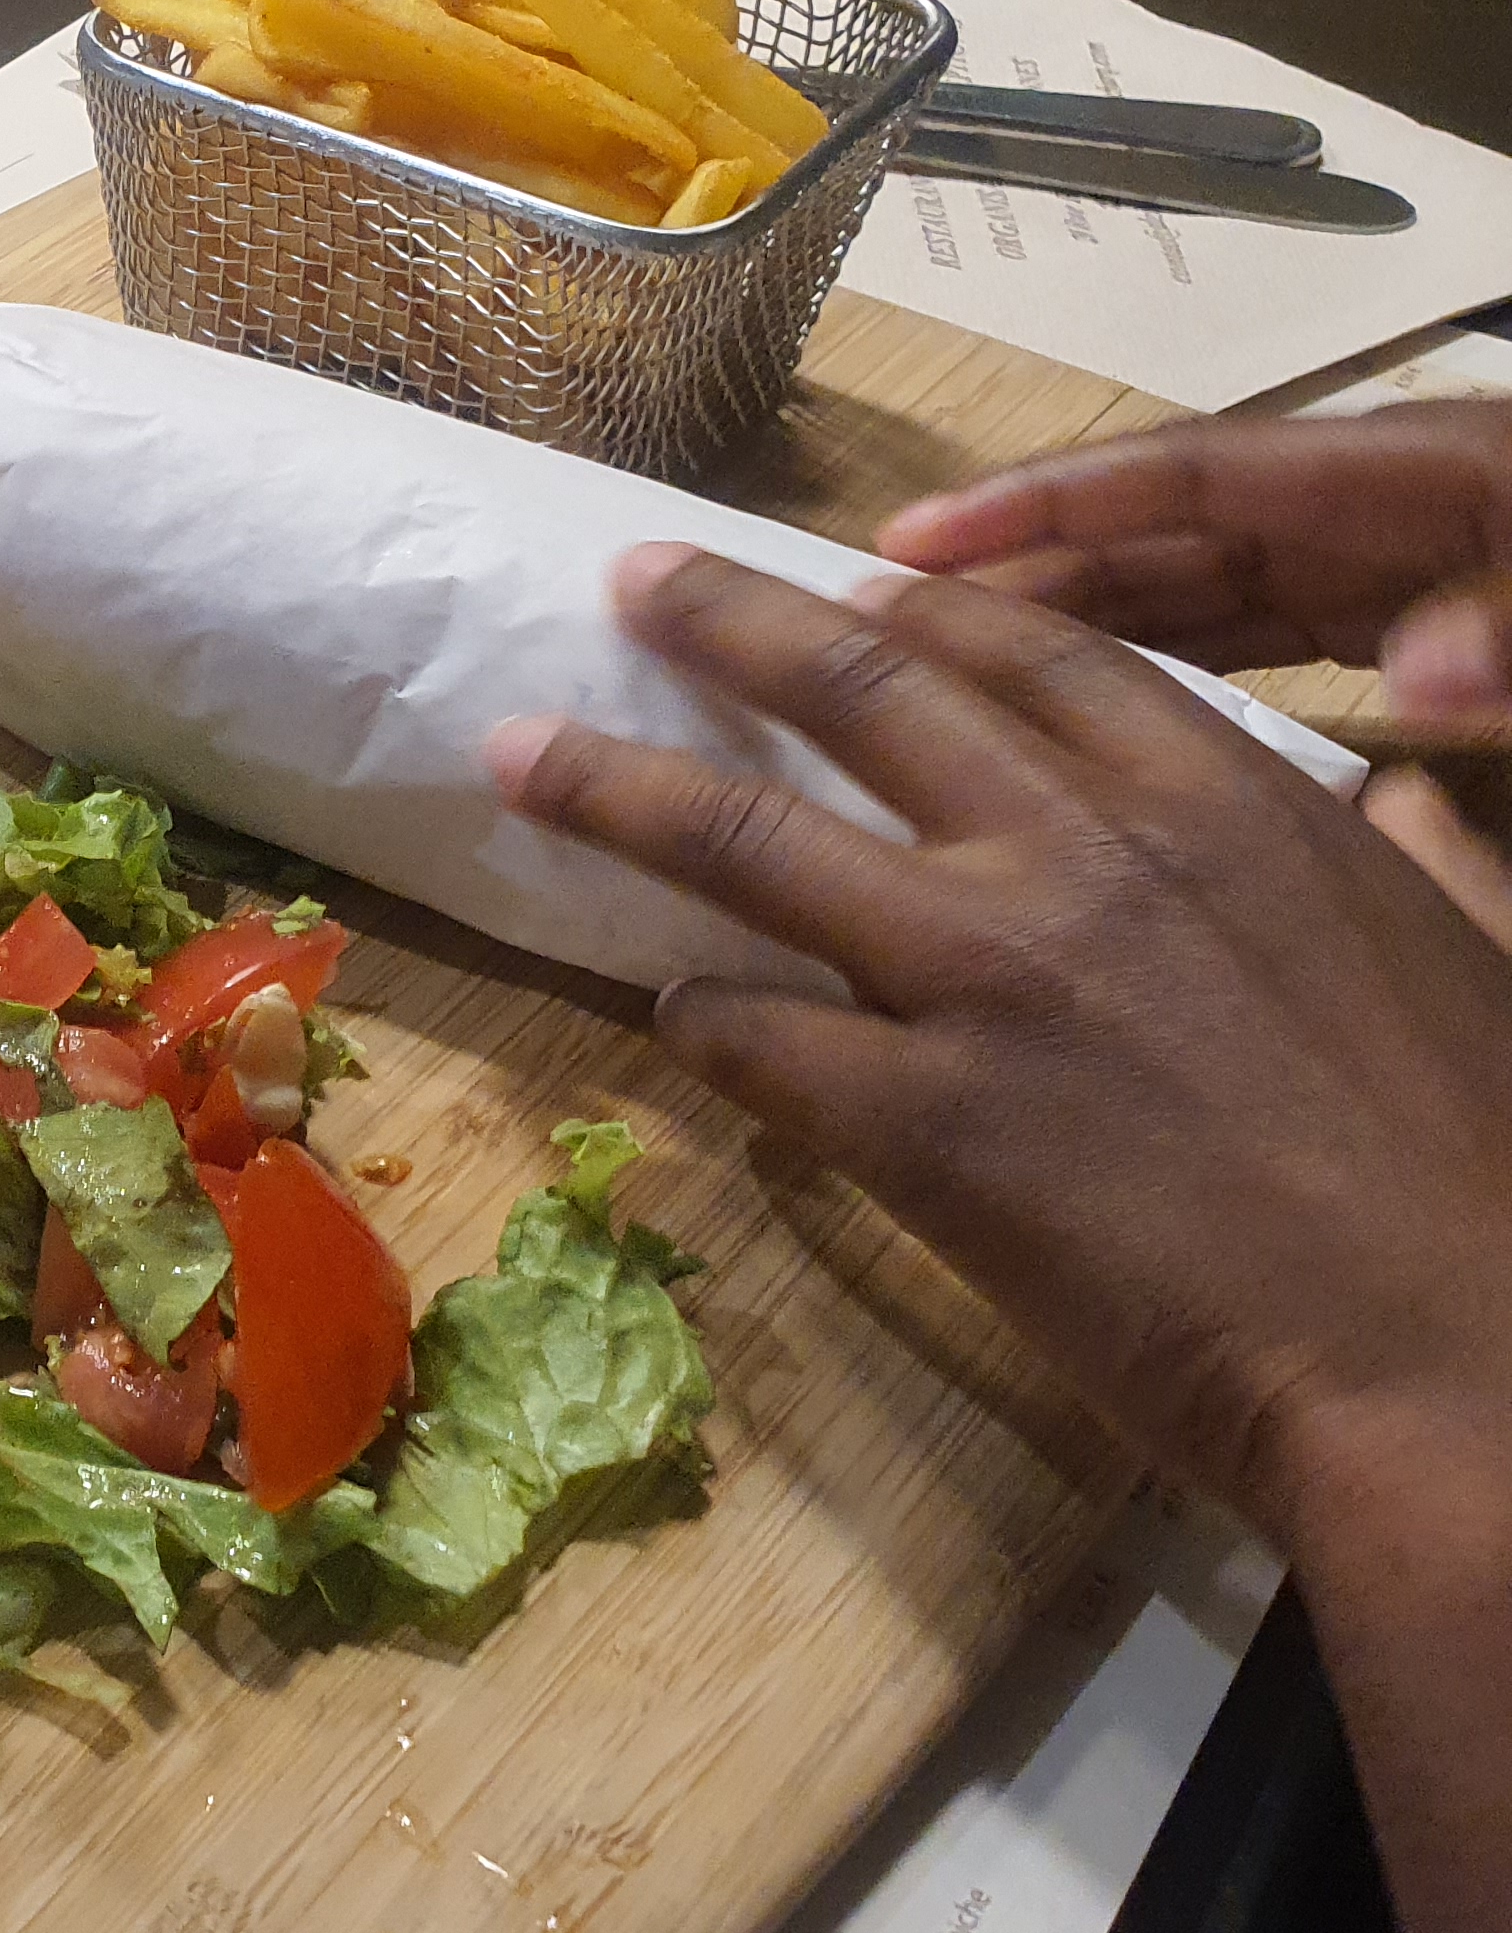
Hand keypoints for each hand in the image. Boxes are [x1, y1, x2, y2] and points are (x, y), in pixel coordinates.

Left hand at [483, 542, 1511, 1567]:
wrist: (1460, 1352)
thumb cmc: (1484, 1165)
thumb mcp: (1467, 950)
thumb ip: (1401, 860)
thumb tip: (1394, 810)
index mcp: (1220, 797)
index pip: (1021, 653)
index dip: (912, 608)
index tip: (834, 581)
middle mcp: (1079, 852)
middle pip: (854, 691)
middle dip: (724, 619)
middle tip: (629, 580)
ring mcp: (982, 980)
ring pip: (748, 839)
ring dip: (615, 784)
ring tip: (517, 750)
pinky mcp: (919, 1123)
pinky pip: (756, 1041)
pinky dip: (694, 1016)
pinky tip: (657, 1006)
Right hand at [877, 403, 1511, 720]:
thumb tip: (1417, 671)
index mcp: (1405, 469)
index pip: (1188, 474)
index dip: (1047, 500)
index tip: (912, 539)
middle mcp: (1361, 503)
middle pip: (1160, 531)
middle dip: (1023, 567)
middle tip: (880, 628)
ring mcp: (1370, 557)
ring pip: (1183, 584)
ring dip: (1068, 621)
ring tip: (937, 673)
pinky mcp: (1386, 609)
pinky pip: (1240, 631)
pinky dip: (1153, 662)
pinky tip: (1070, 710)